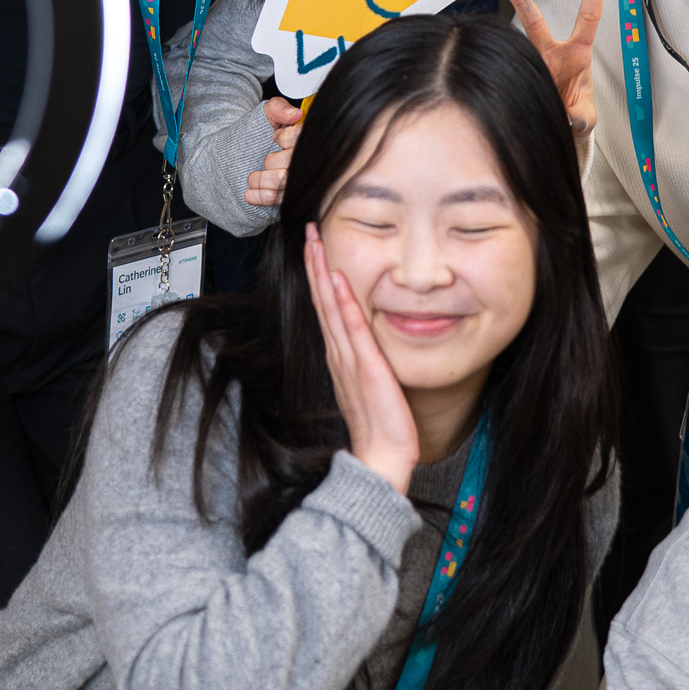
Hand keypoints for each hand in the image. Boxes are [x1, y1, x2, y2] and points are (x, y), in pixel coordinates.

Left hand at [244, 96, 303, 207]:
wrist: (242, 152)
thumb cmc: (261, 130)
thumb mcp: (268, 112)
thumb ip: (279, 107)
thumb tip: (295, 114)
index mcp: (308, 136)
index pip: (301, 138)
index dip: (285, 138)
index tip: (274, 137)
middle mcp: (309, 158)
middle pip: (293, 162)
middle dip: (272, 161)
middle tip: (264, 160)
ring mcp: (302, 179)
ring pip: (285, 182)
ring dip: (263, 180)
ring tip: (251, 177)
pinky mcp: (292, 195)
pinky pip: (280, 199)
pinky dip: (262, 197)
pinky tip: (249, 194)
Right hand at [304, 222, 417, 494]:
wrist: (380, 458)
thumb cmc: (379, 427)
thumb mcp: (370, 385)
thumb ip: (364, 361)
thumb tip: (366, 344)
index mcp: (341, 357)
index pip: (326, 308)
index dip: (317, 276)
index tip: (314, 248)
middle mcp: (340, 354)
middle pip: (321, 300)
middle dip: (314, 263)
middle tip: (308, 231)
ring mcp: (349, 359)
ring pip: (331, 307)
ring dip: (321, 272)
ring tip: (316, 242)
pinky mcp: (365, 366)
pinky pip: (352, 328)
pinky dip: (342, 302)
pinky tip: (336, 279)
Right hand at [498, 0, 605, 144]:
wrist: (560, 125)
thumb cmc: (576, 111)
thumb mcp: (585, 119)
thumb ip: (582, 118)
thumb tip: (573, 118)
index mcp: (577, 54)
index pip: (588, 16)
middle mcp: (552, 53)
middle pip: (533, 21)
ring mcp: (534, 63)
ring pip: (517, 54)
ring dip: (517, 75)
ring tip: (541, 102)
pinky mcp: (519, 73)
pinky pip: (511, 77)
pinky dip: (514, 94)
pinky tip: (520, 109)